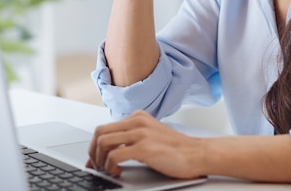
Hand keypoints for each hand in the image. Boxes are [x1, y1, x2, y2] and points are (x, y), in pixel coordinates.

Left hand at [86, 110, 204, 178]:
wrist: (197, 154)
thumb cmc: (176, 149)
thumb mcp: (151, 135)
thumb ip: (133, 137)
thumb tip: (110, 151)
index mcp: (138, 117)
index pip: (105, 127)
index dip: (94, 145)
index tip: (93, 159)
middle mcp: (137, 121)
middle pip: (100, 132)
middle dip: (93, 152)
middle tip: (96, 166)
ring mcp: (141, 133)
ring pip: (104, 142)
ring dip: (100, 160)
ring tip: (107, 170)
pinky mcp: (145, 147)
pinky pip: (115, 155)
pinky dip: (110, 166)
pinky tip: (117, 172)